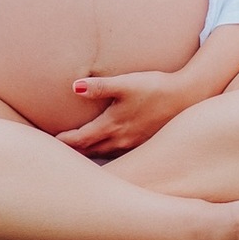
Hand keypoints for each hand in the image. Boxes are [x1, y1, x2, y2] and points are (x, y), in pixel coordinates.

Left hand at [56, 71, 187, 154]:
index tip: (50, 143)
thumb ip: (99, 86)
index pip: (81, 140)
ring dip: (89, 155)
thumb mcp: (126, 83)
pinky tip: (105, 151)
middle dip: (74, 153)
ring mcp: (134, 145)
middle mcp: (121, 141)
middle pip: (90, 152)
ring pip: (105, 155)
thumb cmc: (155, 88)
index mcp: (113, 126)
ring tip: (76, 155)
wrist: (188, 97)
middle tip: (57, 153)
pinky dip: (106, 155)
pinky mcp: (144, 144)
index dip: (65, 142)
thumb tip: (74, 87)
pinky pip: (119, 155)